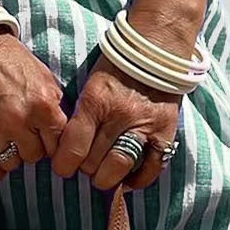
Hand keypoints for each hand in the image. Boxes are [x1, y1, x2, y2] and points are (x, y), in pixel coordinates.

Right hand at [0, 27, 68, 182]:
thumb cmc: (8, 59)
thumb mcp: (44, 77)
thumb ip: (54, 105)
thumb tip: (60, 132)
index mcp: (44, 105)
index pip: (58, 144)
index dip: (51, 141)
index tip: (43, 136)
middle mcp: (20, 120)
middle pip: (35, 156)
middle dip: (30, 146)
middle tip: (21, 132)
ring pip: (11, 164)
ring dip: (10, 155)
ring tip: (5, 138)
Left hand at [51, 54, 180, 190]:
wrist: (156, 50)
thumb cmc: (116, 68)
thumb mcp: (89, 86)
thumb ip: (80, 116)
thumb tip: (68, 150)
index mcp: (96, 101)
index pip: (74, 146)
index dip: (64, 164)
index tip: (64, 166)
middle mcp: (121, 115)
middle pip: (94, 161)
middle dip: (85, 168)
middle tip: (85, 164)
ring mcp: (145, 125)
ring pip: (120, 166)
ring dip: (107, 177)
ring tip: (103, 174)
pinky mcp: (165, 132)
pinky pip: (152, 167)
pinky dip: (138, 179)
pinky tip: (126, 179)